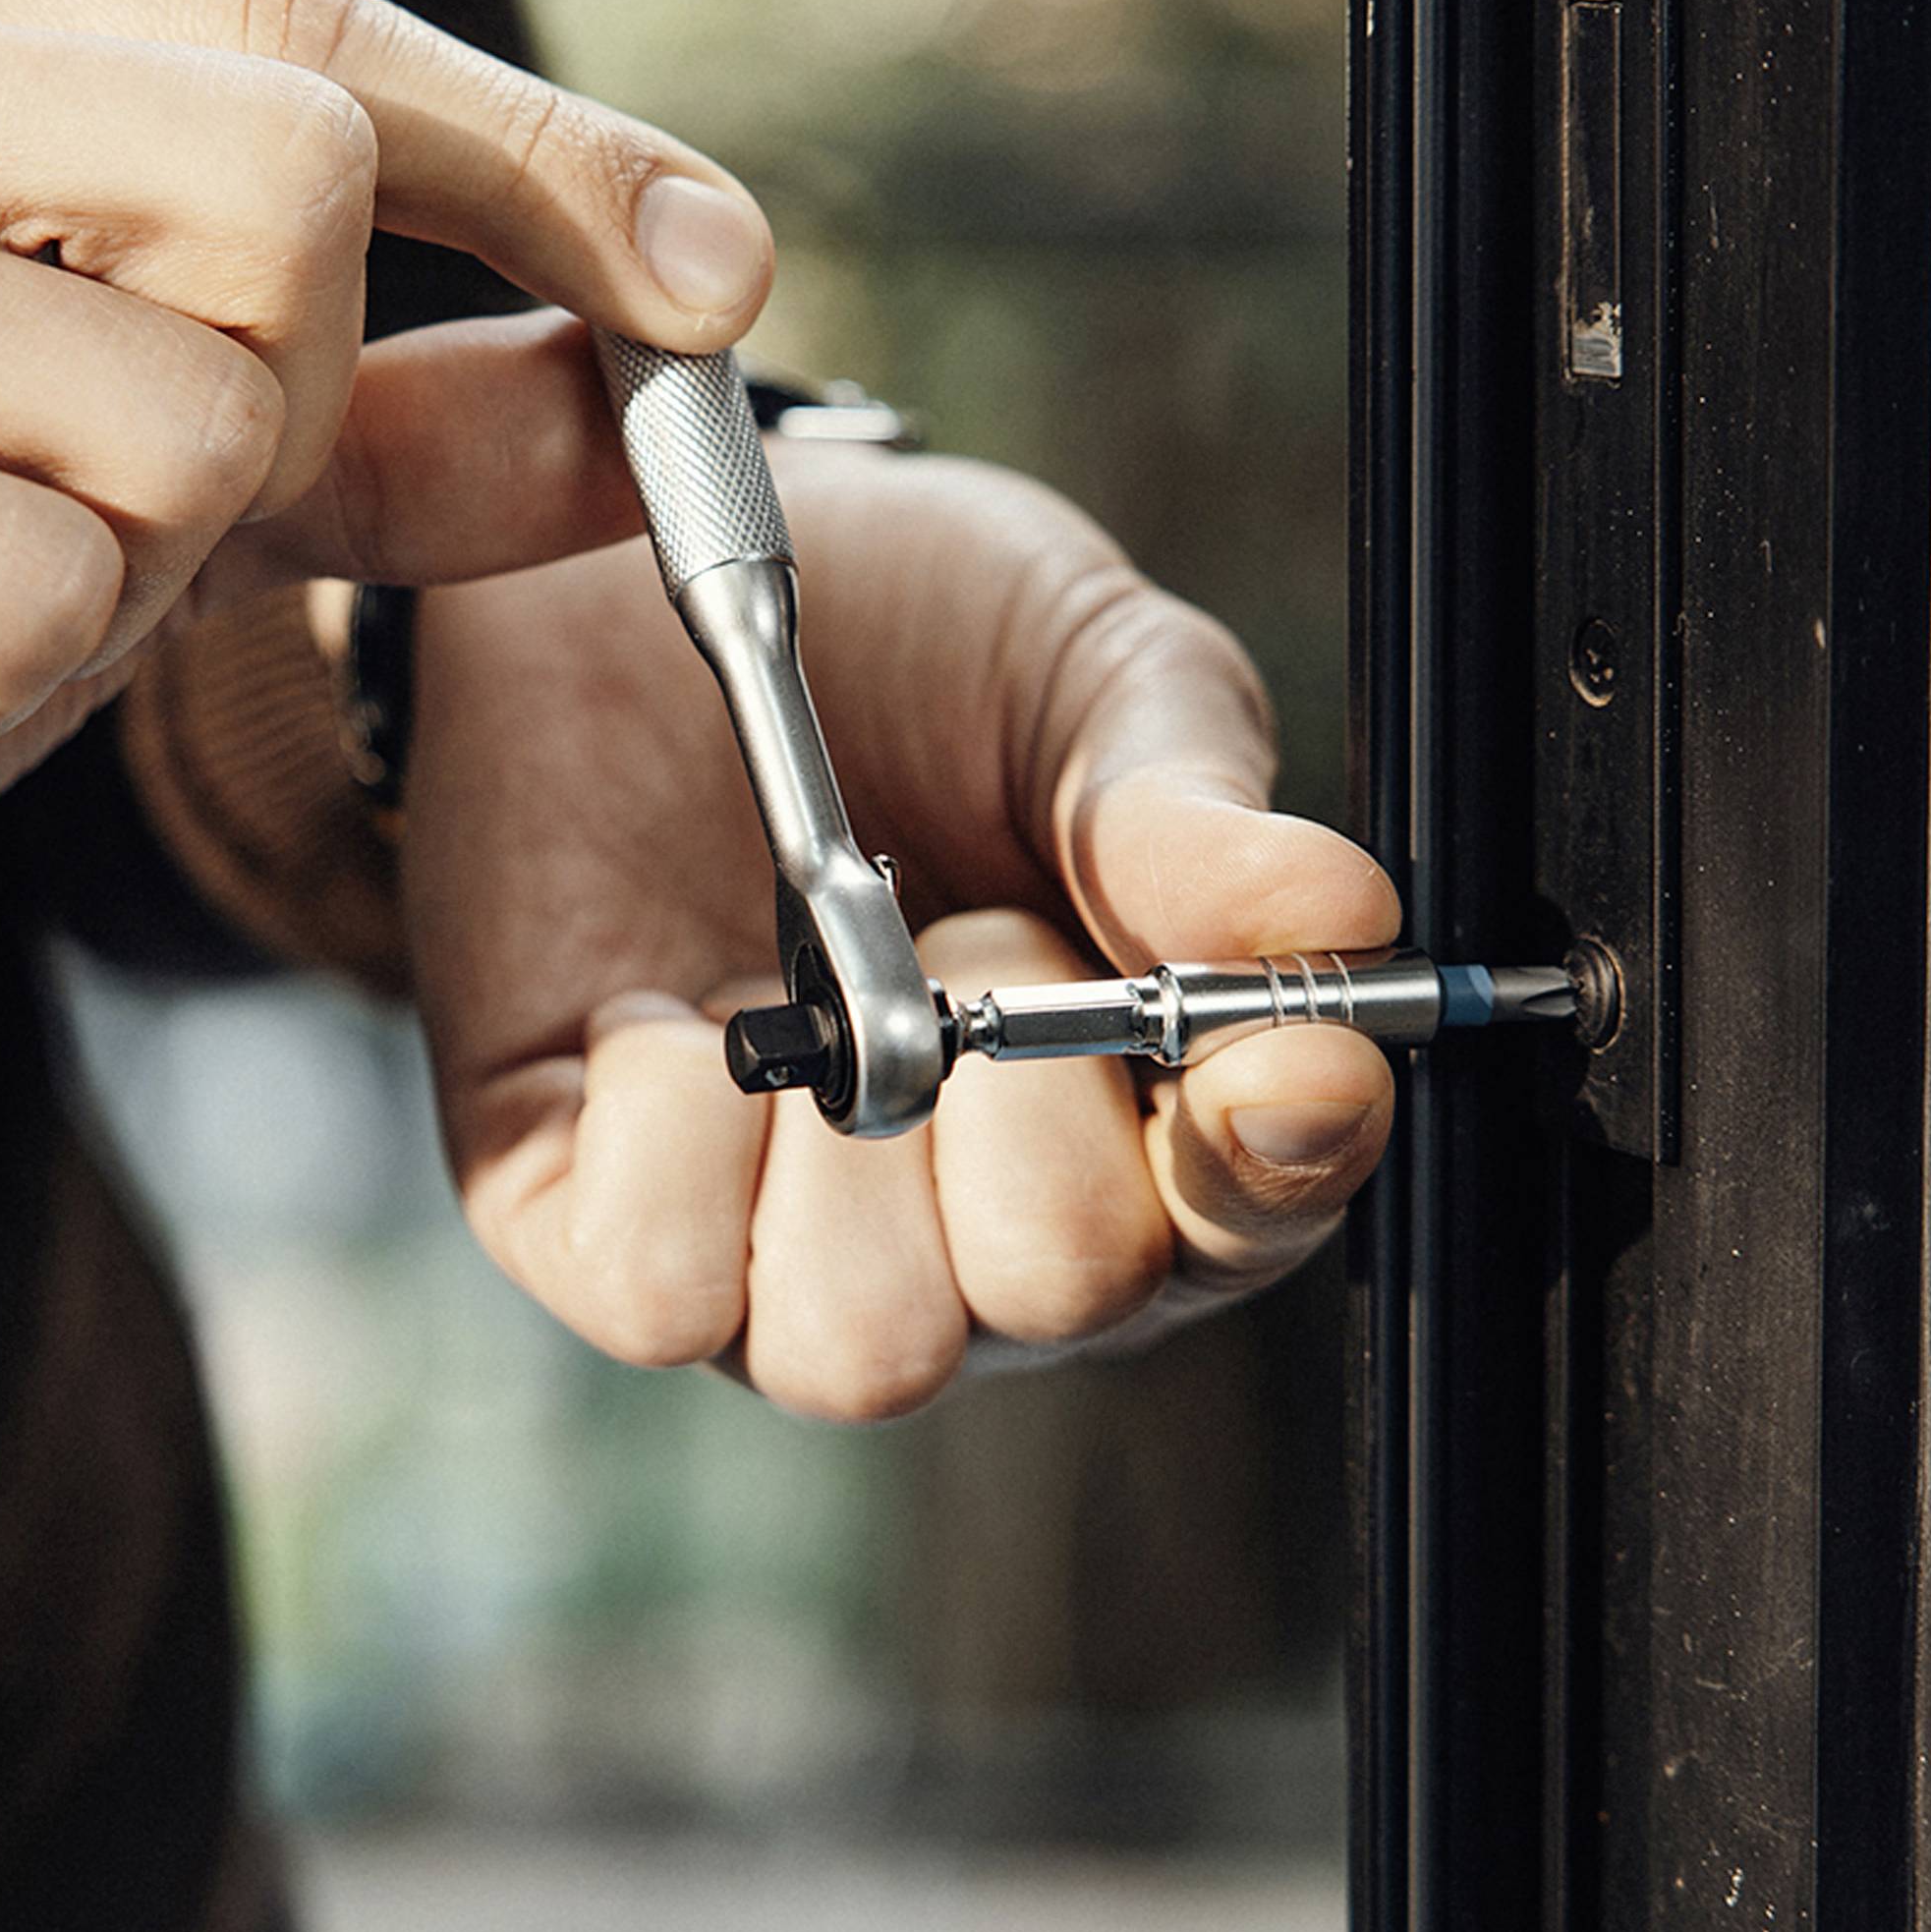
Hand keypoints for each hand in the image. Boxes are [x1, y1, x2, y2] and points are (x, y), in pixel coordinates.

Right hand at [0, 0, 766, 1033]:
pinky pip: (39, 596)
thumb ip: (410, 425)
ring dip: (109, 585)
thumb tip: (683, 356)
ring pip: (187, 427)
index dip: (545, 158)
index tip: (721, 274)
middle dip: (256, 426)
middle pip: (291, 199)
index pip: (307, 35)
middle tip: (58, 505)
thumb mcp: (152, 485)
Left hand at [400, 398, 1399, 1419]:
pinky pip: (658, 1291)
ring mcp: (776, 1232)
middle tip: (968, 934)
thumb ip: (1185, 805)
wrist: (616, 581)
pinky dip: (671, 1141)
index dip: (1276, 1154)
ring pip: (860, 1351)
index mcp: (1124, 1098)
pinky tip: (667, 1018)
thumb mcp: (1069, 666)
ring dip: (851, 1150)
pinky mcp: (593, 1215)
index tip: (1280, 1055)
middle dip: (1031, 1106)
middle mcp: (963, 1209)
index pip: (1245, 1211)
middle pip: (1062, 1297)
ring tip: (808, 982)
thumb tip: (1337, 918)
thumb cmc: (883, 636)